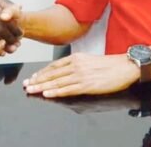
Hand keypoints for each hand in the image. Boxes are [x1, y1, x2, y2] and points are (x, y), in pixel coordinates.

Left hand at [22, 53, 139, 97]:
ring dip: (42, 86)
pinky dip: (56, 91)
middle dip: (38, 80)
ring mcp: (81, 74)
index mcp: (76, 57)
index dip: (42, 72)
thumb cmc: (110, 65)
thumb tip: (65, 72)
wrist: (125, 66)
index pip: (54, 66)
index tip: (32, 77)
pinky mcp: (87, 84)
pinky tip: (47, 93)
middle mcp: (76, 65)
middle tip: (26, 84)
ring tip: (31, 90)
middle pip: (53, 73)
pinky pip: (68, 89)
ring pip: (57, 81)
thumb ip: (76, 65)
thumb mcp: (89, 60)